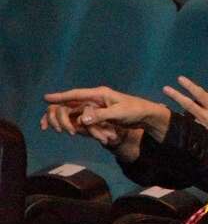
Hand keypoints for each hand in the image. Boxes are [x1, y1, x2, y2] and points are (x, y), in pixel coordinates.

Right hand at [44, 86, 170, 141]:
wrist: (146, 115)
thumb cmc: (135, 111)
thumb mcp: (119, 113)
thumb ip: (101, 115)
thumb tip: (82, 120)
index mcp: (100, 94)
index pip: (76, 94)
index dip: (60, 96)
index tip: (45, 98)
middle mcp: (96, 98)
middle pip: (71, 103)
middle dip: (58, 113)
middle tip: (46, 123)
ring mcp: (96, 106)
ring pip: (75, 112)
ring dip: (64, 120)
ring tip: (51, 128)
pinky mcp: (99, 114)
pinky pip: (81, 118)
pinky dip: (73, 123)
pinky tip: (65, 129)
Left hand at [163, 76, 207, 143]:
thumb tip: (199, 96)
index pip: (201, 94)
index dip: (190, 86)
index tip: (180, 79)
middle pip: (189, 104)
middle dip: (176, 95)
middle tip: (165, 89)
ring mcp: (201, 127)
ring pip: (185, 116)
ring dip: (176, 112)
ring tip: (167, 108)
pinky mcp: (197, 136)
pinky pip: (187, 127)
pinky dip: (181, 123)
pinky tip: (175, 123)